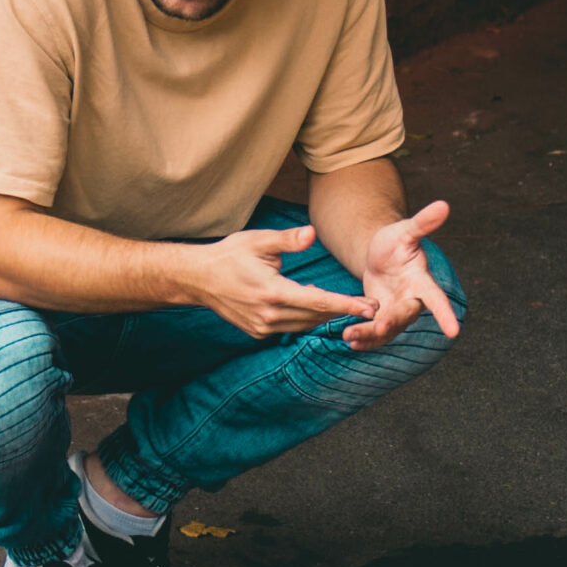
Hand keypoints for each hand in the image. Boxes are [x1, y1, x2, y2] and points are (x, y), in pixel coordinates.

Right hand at [187, 224, 376, 337]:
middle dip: (343, 311)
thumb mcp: (259, 241)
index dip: (346, 305)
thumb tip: (312, 234)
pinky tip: (312, 305)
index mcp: (273, 292)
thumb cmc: (229, 255)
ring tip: (345, 305)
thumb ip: (288, 240)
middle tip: (369, 307)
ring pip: (305, 324)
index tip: (368, 308)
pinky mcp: (258, 332)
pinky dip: (305, 317)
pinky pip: (291, 327)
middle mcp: (269, 315)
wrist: (198, 279)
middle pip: (316, 316)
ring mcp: (263, 327)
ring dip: (324, 315)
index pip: (318, 302)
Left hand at [342, 199, 459, 350]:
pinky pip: (374, 332)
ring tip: (350, 337)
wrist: (379, 257)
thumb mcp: (405, 231)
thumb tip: (443, 205)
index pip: (436, 299)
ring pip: (387, 329)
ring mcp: (396, 312)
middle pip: (405, 317)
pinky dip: (363, 337)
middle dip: (391, 323)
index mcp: (421, 281)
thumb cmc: (396, 242)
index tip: (454, 332)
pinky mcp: (380, 318)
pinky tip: (349, 341)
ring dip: (370, 335)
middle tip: (378, 328)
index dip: (445, 314)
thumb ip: (423, 223)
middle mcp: (411, 300)